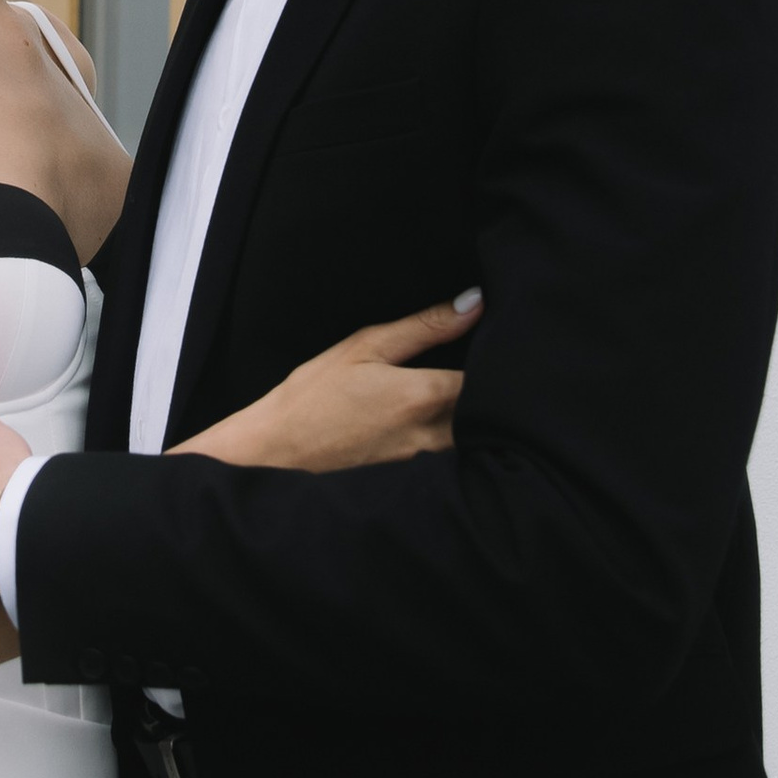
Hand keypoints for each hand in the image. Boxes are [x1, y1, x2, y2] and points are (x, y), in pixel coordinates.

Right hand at [179, 294, 479, 471]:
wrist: (275, 450)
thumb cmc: (314, 394)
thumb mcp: (365, 346)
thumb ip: (424, 325)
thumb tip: (474, 303)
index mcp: (425, 396)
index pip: (492, 382)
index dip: (501, 361)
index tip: (500, 344)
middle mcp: (433, 434)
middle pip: (489, 412)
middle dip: (493, 390)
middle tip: (488, 363)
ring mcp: (423, 460)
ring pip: (472, 435)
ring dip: (475, 413)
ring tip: (466, 386)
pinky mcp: (411, 474)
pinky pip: (450, 452)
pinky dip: (455, 434)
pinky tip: (436, 414)